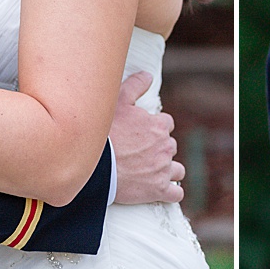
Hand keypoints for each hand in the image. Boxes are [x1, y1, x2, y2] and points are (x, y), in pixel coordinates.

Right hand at [110, 71, 184, 204]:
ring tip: (152, 173)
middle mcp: (165, 146)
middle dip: (159, 149)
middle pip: (170, 147)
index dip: (154, 129)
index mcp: (159, 126)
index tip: (142, 135)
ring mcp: (163, 169)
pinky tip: (162, 191)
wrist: (93, 166)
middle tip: (141, 155)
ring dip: (168, 171)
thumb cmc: (103, 133)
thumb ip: (134, 86)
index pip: (166, 125)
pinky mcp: (158, 190)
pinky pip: (175, 193)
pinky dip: (171, 193)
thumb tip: (148, 75)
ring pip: (177, 170)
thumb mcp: (116, 103)